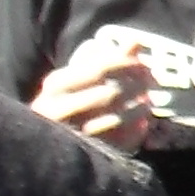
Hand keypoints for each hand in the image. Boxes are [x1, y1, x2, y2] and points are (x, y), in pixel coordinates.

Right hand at [34, 40, 158, 150]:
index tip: (143, 65)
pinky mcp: (85, 153)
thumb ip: (107, 58)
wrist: (44, 141)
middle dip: (136, 87)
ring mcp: (71, 134)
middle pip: (110, 93)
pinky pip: (120, 141)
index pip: (99, 69)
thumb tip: (136, 41)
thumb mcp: (79, 76)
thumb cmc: (67, 100)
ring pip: (117, 118)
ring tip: (147, 102)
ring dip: (139, 108)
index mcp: (55, 85)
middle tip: (150, 83)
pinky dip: (136, 131)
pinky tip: (143, 123)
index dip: (127, 64)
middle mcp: (59, 109)